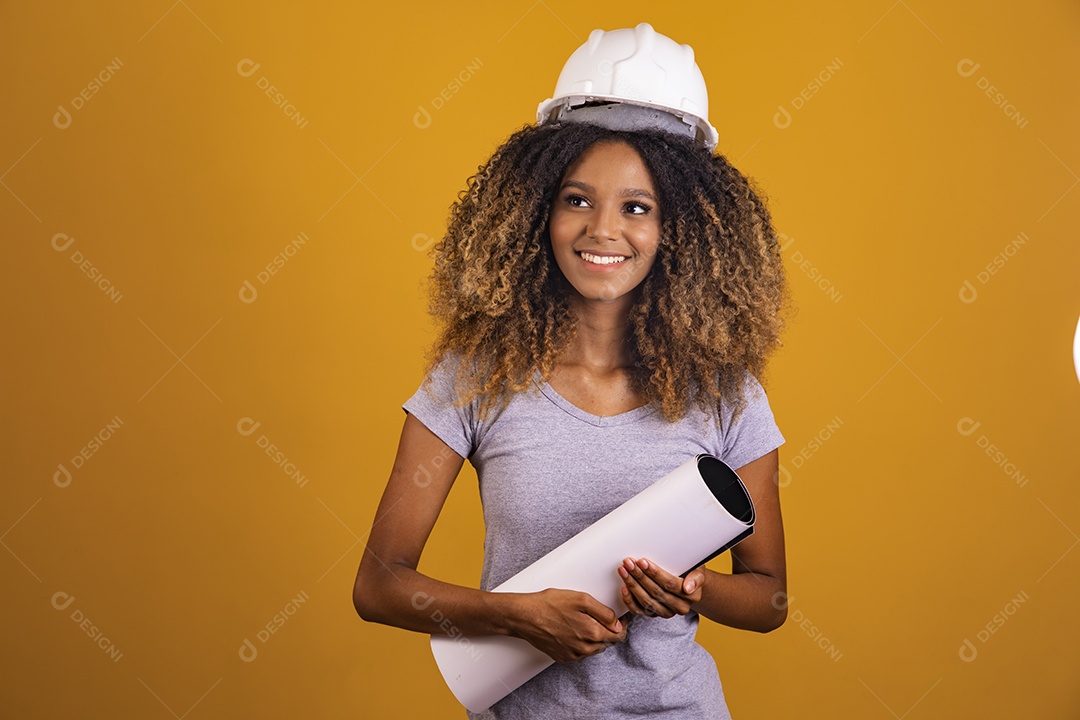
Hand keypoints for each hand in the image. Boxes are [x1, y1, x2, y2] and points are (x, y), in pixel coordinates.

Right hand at [510, 588, 625, 662]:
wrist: (525, 616)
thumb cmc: (550, 604)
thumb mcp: (581, 599)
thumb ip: (604, 613)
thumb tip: (618, 623)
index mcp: (593, 633)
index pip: (619, 635)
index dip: (622, 624)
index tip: (619, 616)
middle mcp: (585, 648)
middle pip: (607, 642)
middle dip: (608, 630)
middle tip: (598, 615)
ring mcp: (573, 655)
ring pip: (594, 648)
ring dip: (595, 637)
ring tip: (583, 620)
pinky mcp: (563, 657)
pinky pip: (580, 652)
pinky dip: (581, 642)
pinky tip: (572, 629)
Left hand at [619, 557, 703, 618]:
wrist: (689, 587)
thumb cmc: (691, 572)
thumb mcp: (698, 570)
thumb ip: (696, 577)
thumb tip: (688, 587)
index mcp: (691, 596)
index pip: (669, 584)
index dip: (655, 573)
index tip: (642, 561)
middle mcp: (679, 607)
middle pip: (656, 592)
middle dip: (640, 576)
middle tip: (628, 563)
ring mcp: (665, 612)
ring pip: (646, 601)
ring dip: (632, 585)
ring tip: (623, 570)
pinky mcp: (654, 614)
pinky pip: (639, 610)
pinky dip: (629, 600)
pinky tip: (624, 587)